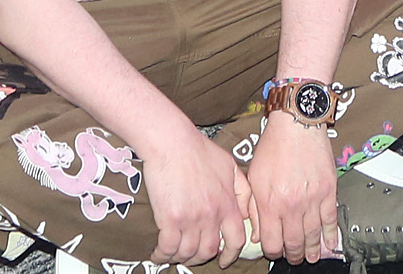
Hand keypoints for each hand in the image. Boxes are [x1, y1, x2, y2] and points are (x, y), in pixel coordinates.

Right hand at [141, 133, 250, 266]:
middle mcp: (212, 215)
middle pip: (209, 250)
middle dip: (201, 258)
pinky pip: (168, 248)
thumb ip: (241, 191)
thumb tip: (244, 213)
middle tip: (193, 257)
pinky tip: (157, 253)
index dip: (231, 255)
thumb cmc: (198, 150)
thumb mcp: (229, 166)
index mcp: (227, 203)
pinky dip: (162, 255)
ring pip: (188, 252)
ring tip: (174, 254)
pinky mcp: (170, 219)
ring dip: (181, 257)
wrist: (172, 141)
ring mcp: (191, 219)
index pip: (236, 239)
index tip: (223, 261)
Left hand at [246, 111, 339, 263]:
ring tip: (311, 257)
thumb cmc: (273, 146)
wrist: (297, 125)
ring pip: (313, 236)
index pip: (271, 242)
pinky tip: (330, 244)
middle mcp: (291, 205)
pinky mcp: (328, 191)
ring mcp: (312, 200)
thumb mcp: (253, 177)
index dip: (273, 252)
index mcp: (270, 203)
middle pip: (294, 243)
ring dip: (312, 250)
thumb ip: (253, 208)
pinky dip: (330, 235)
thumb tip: (257, 233)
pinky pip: (331, 220)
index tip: (275, 252)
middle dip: (294, 255)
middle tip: (295, 258)